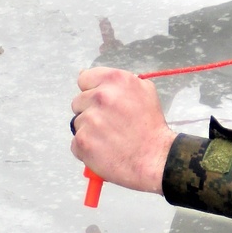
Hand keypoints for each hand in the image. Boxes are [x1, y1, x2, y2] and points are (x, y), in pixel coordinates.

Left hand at [70, 68, 174, 192]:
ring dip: (89, 130)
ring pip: (78, 122)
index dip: (92, 90)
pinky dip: (87, 147)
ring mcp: (89, 120)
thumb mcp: (145, 91)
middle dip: (90, 111)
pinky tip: (104, 149)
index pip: (84, 78)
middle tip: (110, 123)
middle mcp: (100, 96)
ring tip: (110, 138)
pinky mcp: (82, 141)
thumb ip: (118, 82)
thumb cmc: (151, 127)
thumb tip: (90, 74)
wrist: (155, 158)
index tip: (101, 102)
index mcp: (115, 80)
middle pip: (78, 101)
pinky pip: (75, 142)